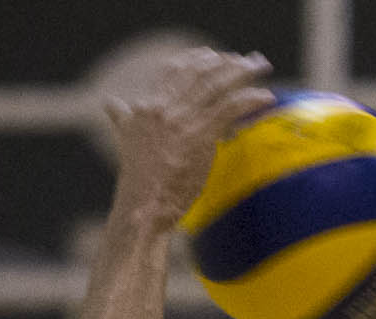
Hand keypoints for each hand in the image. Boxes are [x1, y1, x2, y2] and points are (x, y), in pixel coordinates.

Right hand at [105, 46, 274, 229]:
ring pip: (216, 85)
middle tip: (244, 59)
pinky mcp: (201, 136)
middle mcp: (163, 108)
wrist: (143, 205)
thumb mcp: (126, 140)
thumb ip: (122, 118)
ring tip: (260, 65)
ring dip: (242, 72)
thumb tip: (109, 103)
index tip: (211, 55)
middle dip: (224, 62)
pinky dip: (250, 98)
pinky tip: (266, 96)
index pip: (172, 70)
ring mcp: (183, 120)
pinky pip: (230, 108)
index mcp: (146, 106)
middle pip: (198, 73)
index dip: (194, 59)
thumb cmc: (138, 180)